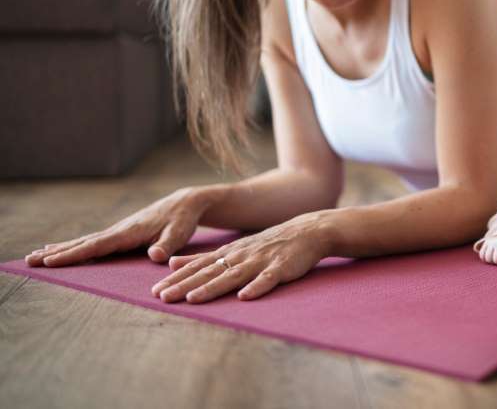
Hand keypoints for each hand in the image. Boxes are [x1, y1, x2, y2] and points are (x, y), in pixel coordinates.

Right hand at [24, 187, 211, 266]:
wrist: (185, 203)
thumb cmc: (183, 219)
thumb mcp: (180, 232)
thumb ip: (167, 245)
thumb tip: (154, 256)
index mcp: (129, 232)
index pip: (97, 245)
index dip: (74, 254)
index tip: (50, 260)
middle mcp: (118, 230)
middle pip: (83, 243)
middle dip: (56, 253)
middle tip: (28, 260)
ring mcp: (117, 231)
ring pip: (84, 242)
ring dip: (59, 250)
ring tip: (33, 256)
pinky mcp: (120, 233)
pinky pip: (92, 242)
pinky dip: (73, 247)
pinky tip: (59, 250)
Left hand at [151, 211, 329, 302]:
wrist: (306, 231)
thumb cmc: (269, 244)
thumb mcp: (234, 247)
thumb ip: (204, 257)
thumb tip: (171, 262)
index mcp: (228, 253)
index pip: (198, 266)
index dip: (177, 279)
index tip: (154, 292)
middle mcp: (240, 256)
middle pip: (209, 272)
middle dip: (185, 285)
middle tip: (163, 297)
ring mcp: (260, 262)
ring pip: (233, 276)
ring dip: (213, 287)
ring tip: (194, 299)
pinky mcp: (281, 268)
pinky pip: (268, 279)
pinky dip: (257, 287)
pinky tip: (245, 297)